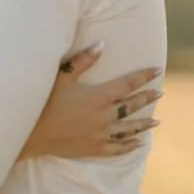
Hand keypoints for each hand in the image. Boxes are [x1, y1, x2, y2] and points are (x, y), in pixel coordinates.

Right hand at [22, 44, 162, 158]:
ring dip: (144, 124)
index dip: (143, 76)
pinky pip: (118, 148)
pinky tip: (139, 144)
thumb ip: (84, 60)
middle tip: (161, 93)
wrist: (32, 133)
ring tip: (157, 121)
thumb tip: (102, 44)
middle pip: (132, 106)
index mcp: (98, 96)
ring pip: (129, 129)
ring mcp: (101, 134)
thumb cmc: (45, 101)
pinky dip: (130, 146)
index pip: (127, 84)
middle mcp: (104, 116)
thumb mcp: (62, 76)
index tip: (157, 70)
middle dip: (147, 98)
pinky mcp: (94, 149)